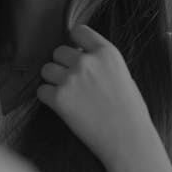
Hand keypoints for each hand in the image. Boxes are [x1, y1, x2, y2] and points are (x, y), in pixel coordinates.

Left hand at [38, 24, 171, 171]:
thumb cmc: (129, 111)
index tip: (76, 53)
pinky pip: (41, 91)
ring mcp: (71, 79)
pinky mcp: (59, 98)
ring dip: (52, 80)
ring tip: (68, 95)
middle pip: (58, 51)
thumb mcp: (122, 75)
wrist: (128, 140)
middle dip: (62, 64)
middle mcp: (87, 62)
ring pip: (46, 69)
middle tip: (73, 82)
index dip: (75, 42)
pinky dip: (48, 99)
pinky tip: (62, 106)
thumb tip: (79, 55)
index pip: (78, 31)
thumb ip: (100, 61)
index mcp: (106, 52)